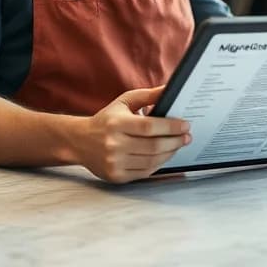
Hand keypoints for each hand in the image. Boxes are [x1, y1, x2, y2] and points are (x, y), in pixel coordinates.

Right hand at [71, 86, 190, 183]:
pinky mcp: (116, 176)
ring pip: (152, 161)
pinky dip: (158, 164)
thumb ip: (147, 96)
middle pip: (153, 146)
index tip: (185, 125)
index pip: (150, 127)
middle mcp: (114, 144)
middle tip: (186, 137)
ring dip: (170, 153)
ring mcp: (114, 162)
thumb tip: (169, 89)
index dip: (171, 127)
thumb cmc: (106, 120)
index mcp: (116, 123)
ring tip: (177, 145)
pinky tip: (164, 156)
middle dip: (175, 142)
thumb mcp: (123, 102)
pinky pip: (145, 173)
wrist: (79, 141)